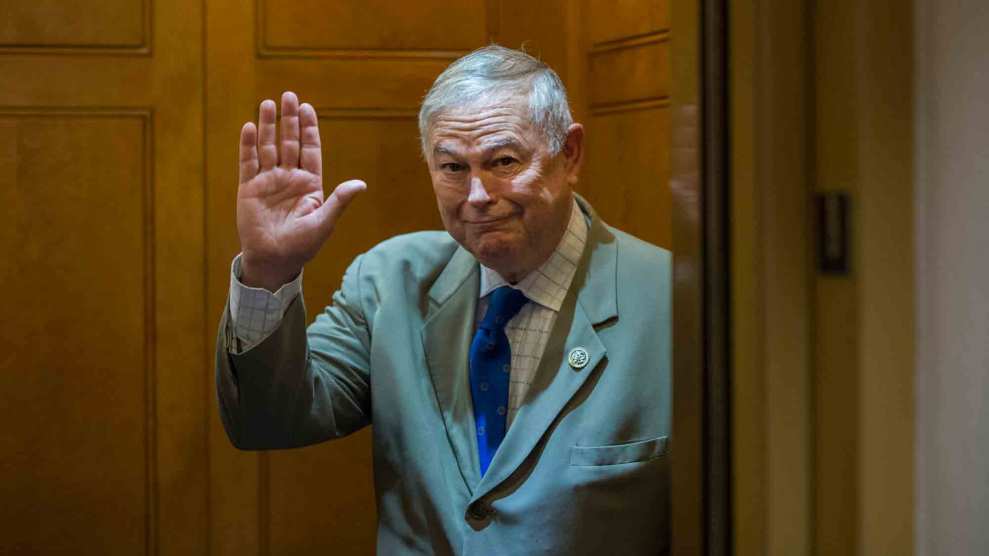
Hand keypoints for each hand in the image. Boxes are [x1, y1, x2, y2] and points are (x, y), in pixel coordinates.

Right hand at [237, 91, 365, 290]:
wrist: (274, 260)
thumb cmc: (302, 245)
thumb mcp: (324, 222)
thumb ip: (339, 200)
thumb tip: (360, 184)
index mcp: (310, 184)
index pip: (310, 149)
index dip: (309, 129)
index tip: (307, 108)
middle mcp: (289, 178)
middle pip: (289, 142)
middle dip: (289, 119)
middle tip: (289, 96)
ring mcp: (268, 181)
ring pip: (268, 147)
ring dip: (267, 126)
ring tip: (268, 104)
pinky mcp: (249, 188)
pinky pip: (248, 162)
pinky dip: (248, 145)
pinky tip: (250, 127)